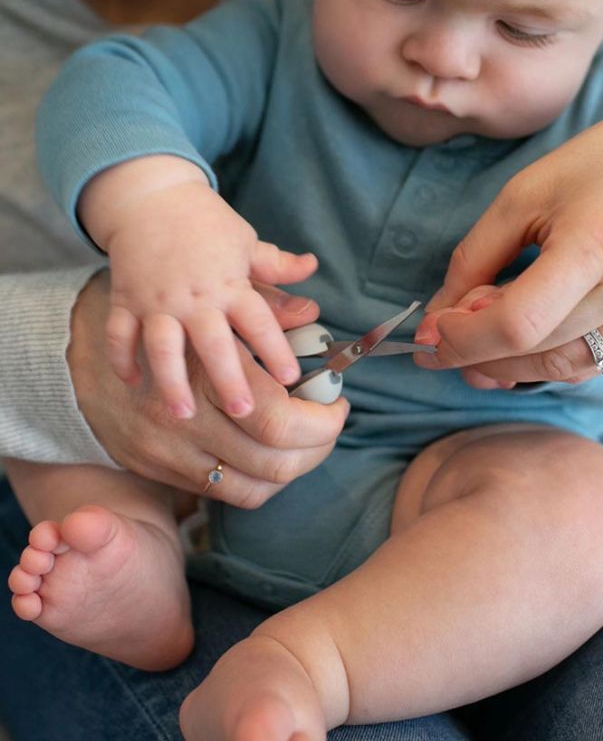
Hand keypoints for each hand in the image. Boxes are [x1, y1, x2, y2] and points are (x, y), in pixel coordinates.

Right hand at [68, 271, 348, 508]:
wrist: (79, 347)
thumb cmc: (161, 318)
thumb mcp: (212, 293)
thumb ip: (269, 300)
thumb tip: (314, 314)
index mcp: (207, 353)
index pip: (280, 404)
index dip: (324, 413)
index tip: (339, 402)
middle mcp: (188, 404)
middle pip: (273, 444)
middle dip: (319, 441)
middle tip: (332, 424)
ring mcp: (169, 440)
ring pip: (251, 479)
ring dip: (294, 469)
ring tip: (307, 447)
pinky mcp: (154, 464)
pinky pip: (219, 495)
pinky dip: (256, 486)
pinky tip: (269, 465)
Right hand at [96, 180, 316, 419]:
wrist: (149, 195)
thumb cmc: (205, 222)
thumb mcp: (246, 241)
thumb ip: (277, 265)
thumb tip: (312, 267)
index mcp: (230, 284)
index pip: (258, 321)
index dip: (275, 349)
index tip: (291, 377)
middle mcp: (195, 298)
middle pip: (213, 344)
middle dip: (228, 378)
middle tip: (244, 411)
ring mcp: (157, 301)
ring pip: (163, 347)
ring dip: (172, 381)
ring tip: (182, 414)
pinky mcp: (127, 300)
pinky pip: (120, 334)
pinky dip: (121, 359)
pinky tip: (131, 385)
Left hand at [415, 108, 602, 386]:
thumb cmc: (597, 167)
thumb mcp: (522, 195)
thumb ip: (474, 261)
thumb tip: (436, 322)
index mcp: (599, 242)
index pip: (519, 323)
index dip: (464, 340)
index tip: (430, 335)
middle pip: (536, 350)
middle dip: (476, 351)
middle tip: (445, 334)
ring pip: (560, 368)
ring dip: (505, 366)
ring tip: (476, 341)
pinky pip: (590, 367)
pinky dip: (543, 364)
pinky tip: (519, 345)